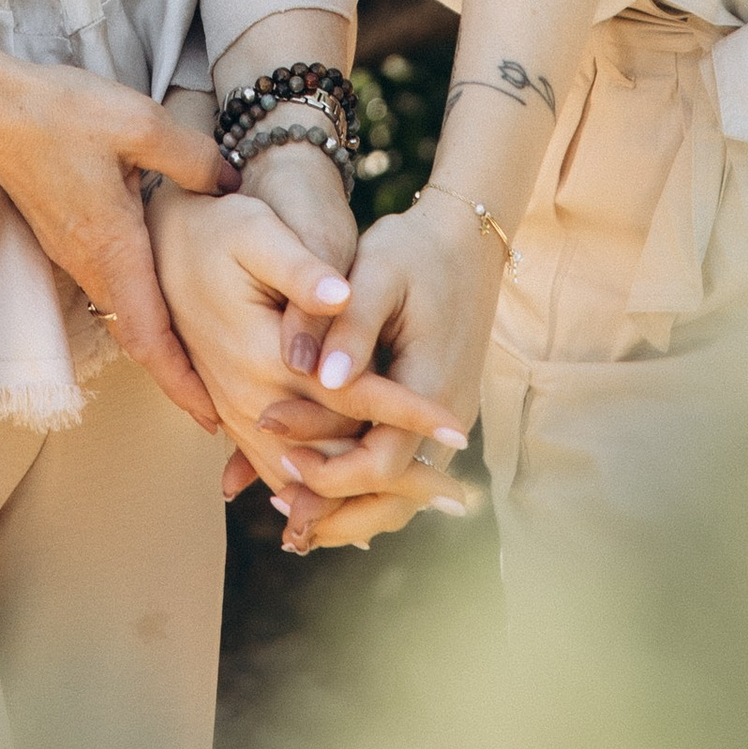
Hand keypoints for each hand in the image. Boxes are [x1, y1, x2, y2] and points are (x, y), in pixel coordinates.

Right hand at [0, 65, 232, 429]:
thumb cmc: (63, 114)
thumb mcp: (142, 124)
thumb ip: (195, 159)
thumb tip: (230, 187)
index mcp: (115, 249)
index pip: (151, 338)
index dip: (182, 383)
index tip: (211, 418)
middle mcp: (91, 265)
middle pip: (139, 338)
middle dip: (178, 375)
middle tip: (219, 401)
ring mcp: (73, 254)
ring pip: (123, 314)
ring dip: (160, 343)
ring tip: (202, 357)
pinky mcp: (64, 237)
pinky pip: (109, 288)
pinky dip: (140, 309)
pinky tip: (163, 294)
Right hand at [150, 181, 463, 523]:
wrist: (166, 244)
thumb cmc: (221, 231)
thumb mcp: (258, 234)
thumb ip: (300, 270)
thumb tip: (341, 297)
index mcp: (261, 357)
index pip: (351, 397)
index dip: (406, 412)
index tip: (457, 429)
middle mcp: (248, 399)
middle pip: (332, 453)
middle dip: (395, 475)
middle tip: (458, 494)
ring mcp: (236, 414)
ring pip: (308, 475)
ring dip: (364, 495)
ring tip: (424, 505)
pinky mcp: (233, 416)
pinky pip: (281, 471)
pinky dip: (324, 492)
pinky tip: (361, 505)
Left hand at [268, 191, 501, 552]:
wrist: (468, 235)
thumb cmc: (415, 248)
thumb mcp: (377, 270)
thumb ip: (348, 326)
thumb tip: (315, 378)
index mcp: (432, 383)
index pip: (383, 461)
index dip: (330, 470)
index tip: (279, 455)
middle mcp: (448, 417)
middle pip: (396, 497)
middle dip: (338, 511)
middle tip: (281, 513)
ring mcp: (446, 421)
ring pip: (402, 493)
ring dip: (351, 509)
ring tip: (294, 512)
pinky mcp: (436, 415)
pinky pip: (402, 468)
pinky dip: (365, 485)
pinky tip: (323, 482)